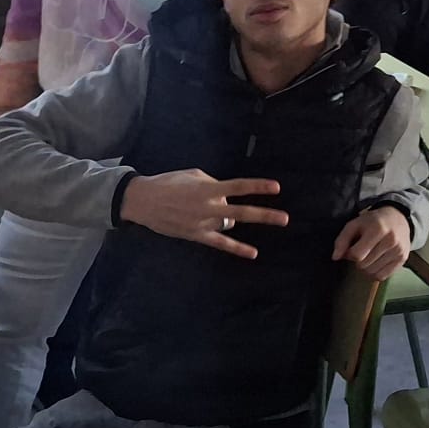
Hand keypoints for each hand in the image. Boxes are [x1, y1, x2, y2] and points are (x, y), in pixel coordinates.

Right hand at [120, 168, 287, 258]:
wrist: (143, 201)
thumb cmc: (169, 183)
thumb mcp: (192, 174)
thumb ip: (212, 182)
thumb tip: (226, 194)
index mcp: (207, 189)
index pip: (238, 187)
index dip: (258, 186)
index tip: (277, 187)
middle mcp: (208, 207)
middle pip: (242, 211)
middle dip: (264, 215)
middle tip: (285, 218)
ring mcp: (203, 223)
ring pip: (230, 222)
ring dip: (236, 217)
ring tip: (257, 217)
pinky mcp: (196, 235)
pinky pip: (221, 243)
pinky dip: (237, 248)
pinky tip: (253, 253)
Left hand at [332, 205, 412, 279]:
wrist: (398, 218)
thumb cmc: (373, 221)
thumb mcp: (355, 224)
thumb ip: (342, 239)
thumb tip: (335, 257)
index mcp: (378, 229)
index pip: (357, 254)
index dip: (349, 254)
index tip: (351, 248)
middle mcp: (390, 241)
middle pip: (364, 265)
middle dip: (358, 260)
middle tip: (361, 250)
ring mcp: (398, 251)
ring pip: (372, 272)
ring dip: (366, 267)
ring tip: (369, 254)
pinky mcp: (402, 260)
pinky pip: (382, 276)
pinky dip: (375, 272)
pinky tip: (376, 261)